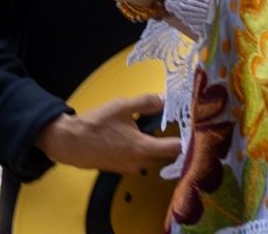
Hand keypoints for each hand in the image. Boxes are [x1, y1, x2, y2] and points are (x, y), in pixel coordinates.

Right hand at [36, 93, 184, 174]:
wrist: (70, 143)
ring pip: (154, 158)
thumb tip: (166, 99)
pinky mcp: (121, 169)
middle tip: (185, 127)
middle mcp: (140, 163)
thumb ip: (146, 102)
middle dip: (176, 143)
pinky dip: (147, 150)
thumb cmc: (96, 124)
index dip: (188, 140)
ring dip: (160, 147)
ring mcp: (130, 168)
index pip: (175, 149)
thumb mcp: (122, 107)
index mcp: (143, 148)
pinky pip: (141, 160)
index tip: (197, 130)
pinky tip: (144, 137)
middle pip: (167, 156)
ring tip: (166, 131)